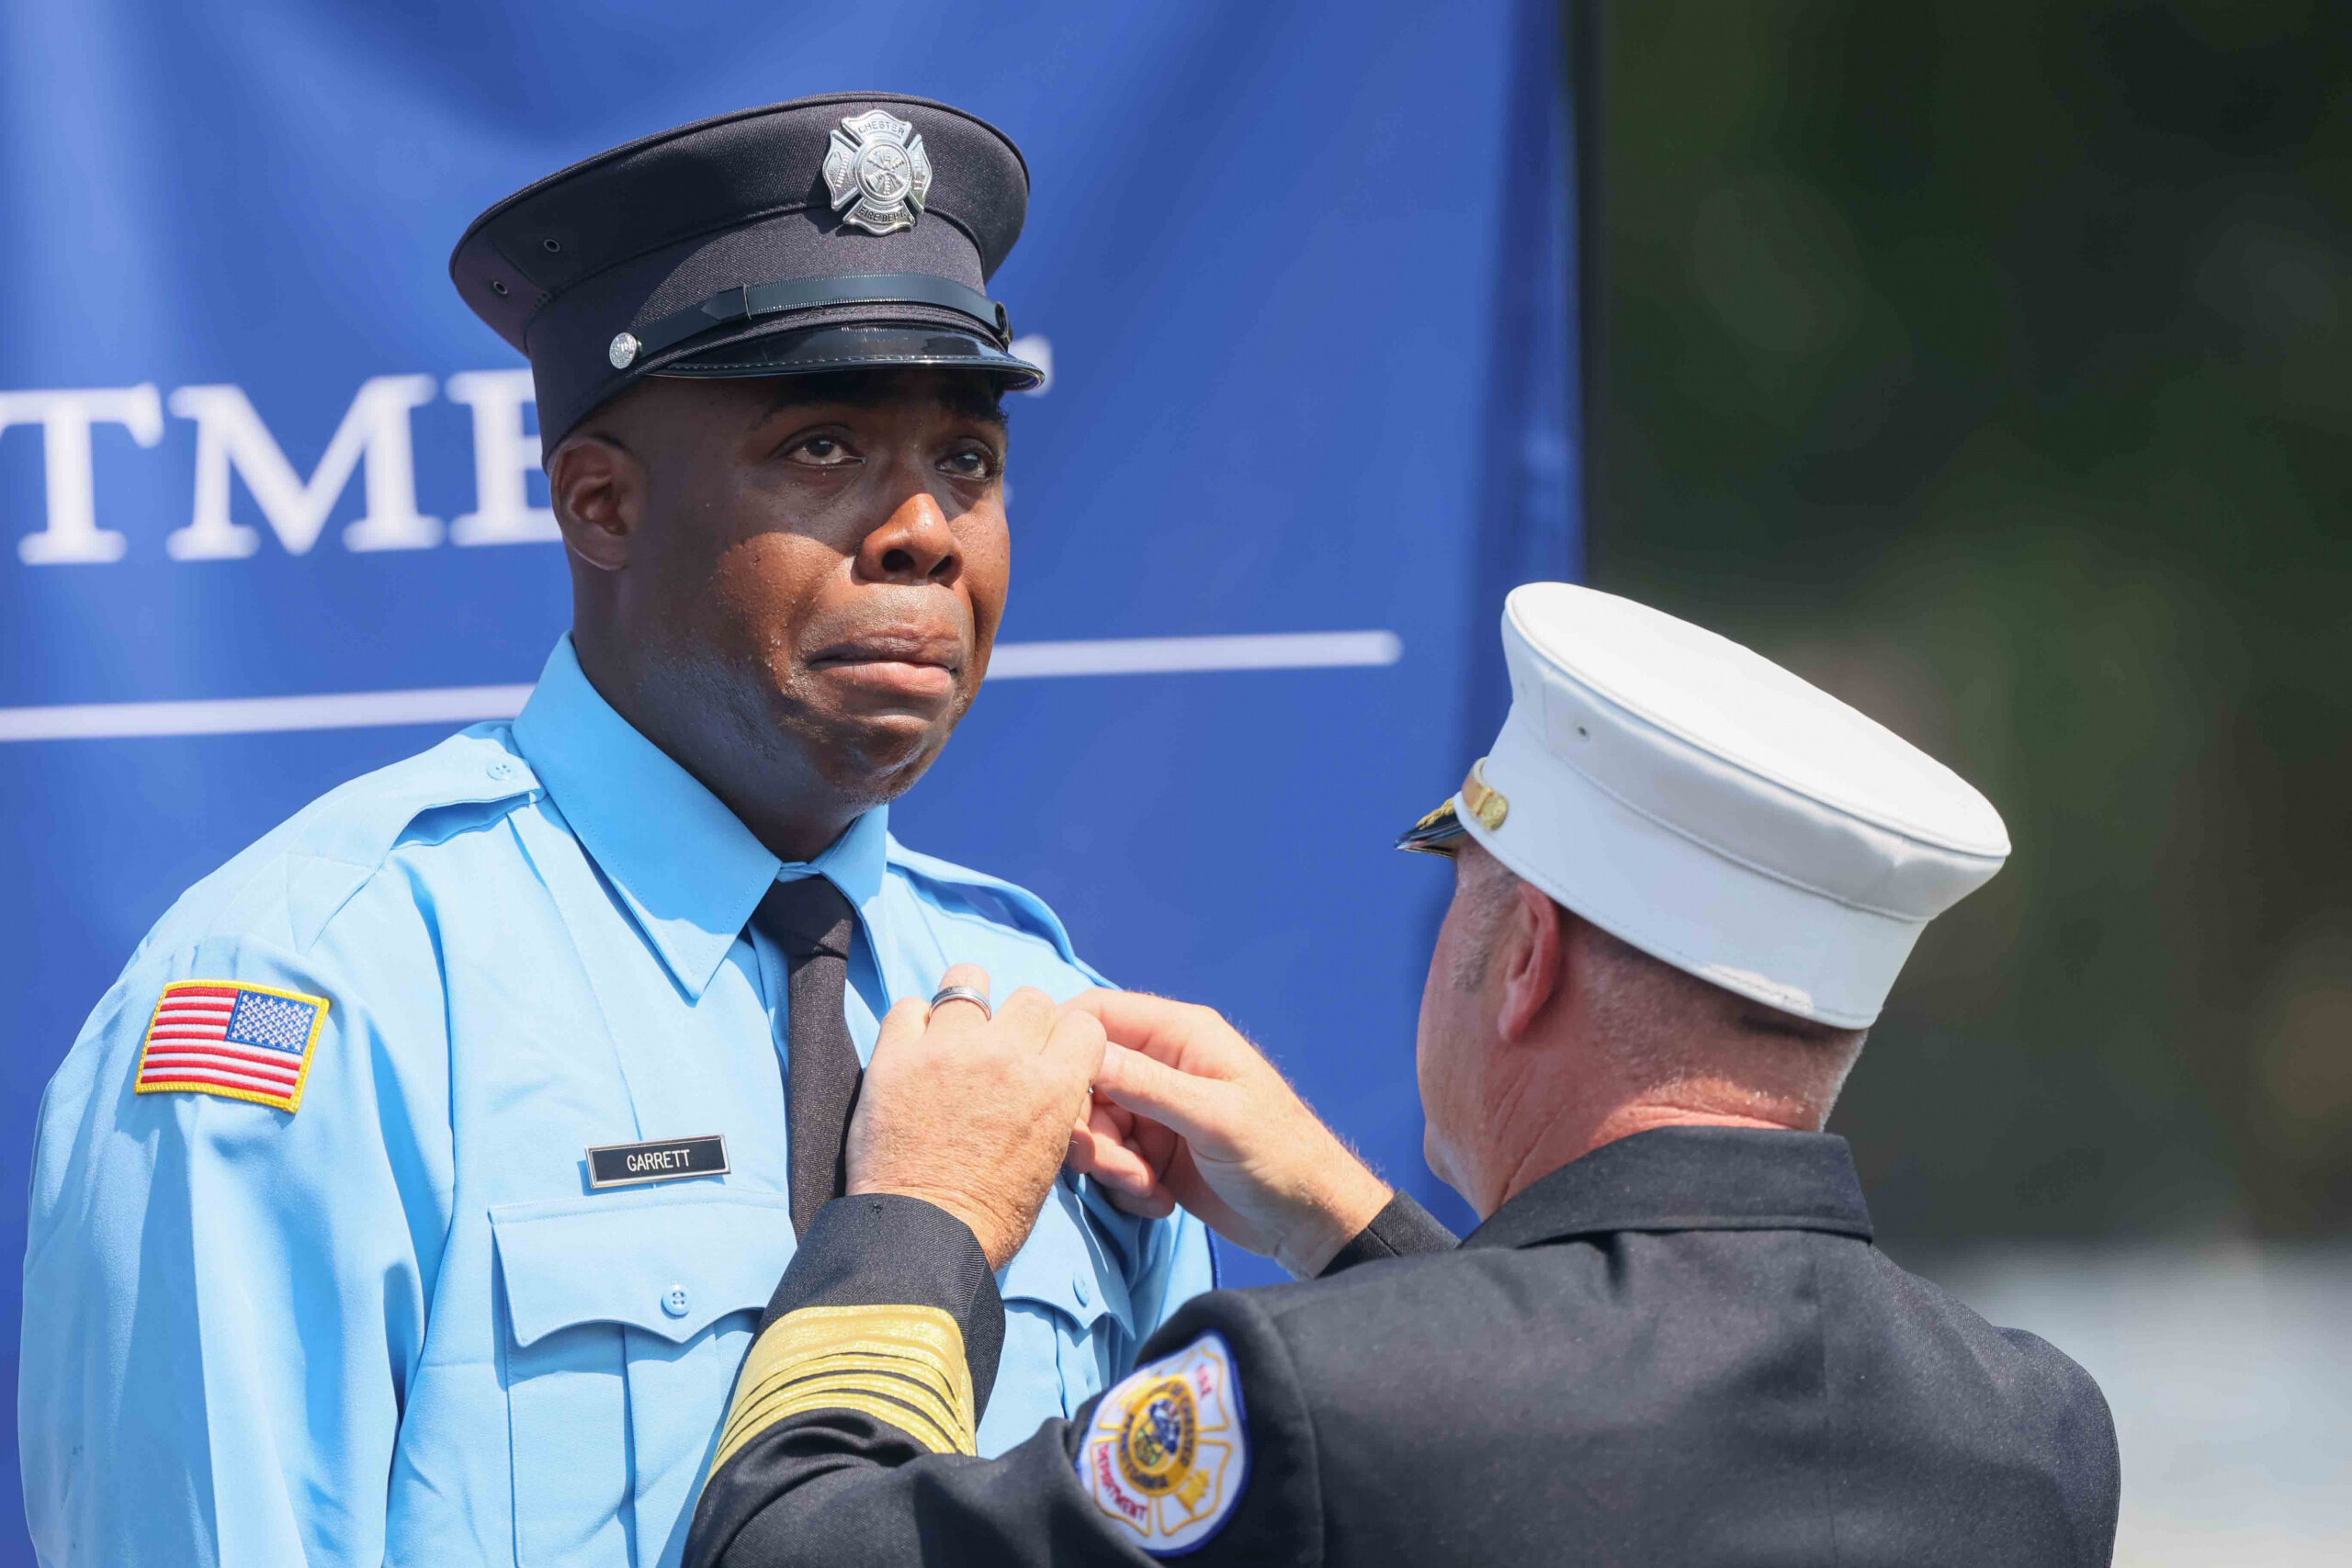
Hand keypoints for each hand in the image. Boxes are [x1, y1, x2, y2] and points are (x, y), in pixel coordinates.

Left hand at [847, 965, 1105, 1270]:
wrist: (921, 1241)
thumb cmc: (990, 1218)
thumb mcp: (1049, 1160)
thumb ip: (1052, 1104)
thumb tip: (1042, 1078)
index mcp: (1054, 1087)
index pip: (1083, 1022)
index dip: (1068, 1041)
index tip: (1050, 1058)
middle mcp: (1007, 1056)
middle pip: (1032, 998)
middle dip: (1023, 1024)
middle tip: (1003, 1054)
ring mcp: (948, 1051)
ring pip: (968, 980)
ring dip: (969, 1005)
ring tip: (958, 1034)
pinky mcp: (896, 1058)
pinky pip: (909, 1007)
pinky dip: (915, 1023)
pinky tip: (916, 1050)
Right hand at [1063, 991, 1392, 1277]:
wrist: (1308, 1224)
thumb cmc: (1279, 1156)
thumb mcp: (1213, 1117)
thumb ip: (1146, 1084)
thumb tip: (1082, 1052)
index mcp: (1180, 1034)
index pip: (1098, 1013)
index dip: (1064, 1042)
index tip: (1047, 1088)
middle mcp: (1161, 1064)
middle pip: (1084, 1077)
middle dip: (1090, 1127)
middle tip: (1118, 1166)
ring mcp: (1154, 1109)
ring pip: (1092, 1124)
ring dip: (1109, 1164)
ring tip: (1148, 1188)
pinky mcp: (1152, 1151)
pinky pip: (1109, 1160)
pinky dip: (1124, 1185)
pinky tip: (1159, 1200)